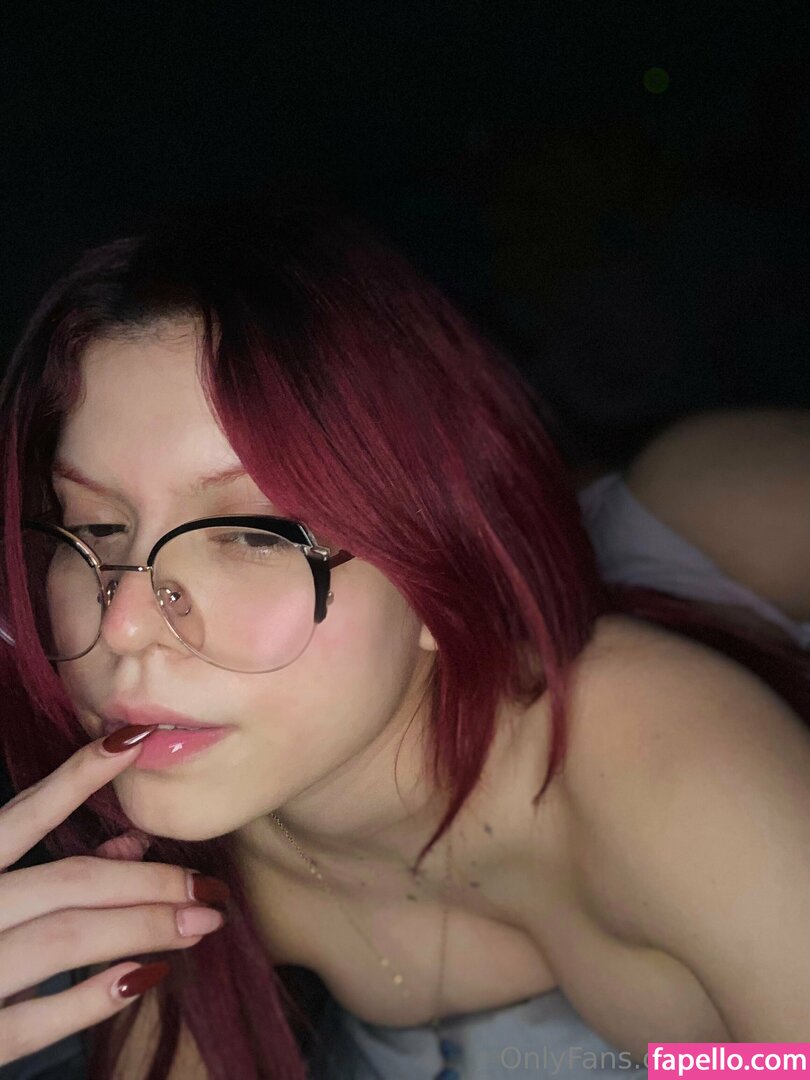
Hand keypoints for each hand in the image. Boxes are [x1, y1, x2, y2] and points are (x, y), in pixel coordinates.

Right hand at [0, 724, 228, 1066]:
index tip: (134, 740)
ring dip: (142, 927)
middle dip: (148, 881)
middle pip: (68, 883)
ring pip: (65, 939)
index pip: (23, 816)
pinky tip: (147, 975)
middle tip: (207, 886)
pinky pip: (38, 1018)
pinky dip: (96, 995)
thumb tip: (130, 846)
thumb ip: (49, 870)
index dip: (78, 775)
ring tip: (200, 923)